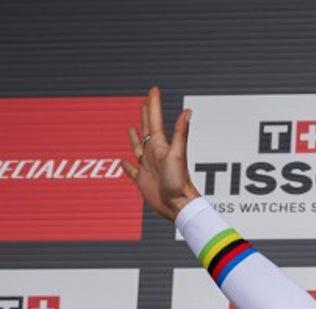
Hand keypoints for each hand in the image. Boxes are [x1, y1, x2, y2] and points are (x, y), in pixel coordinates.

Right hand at [120, 86, 199, 220]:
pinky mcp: (142, 180)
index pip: (155, 120)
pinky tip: (122, 161)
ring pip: (138, 147)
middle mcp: (153, 154)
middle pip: (147, 130)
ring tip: (131, 128)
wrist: (178, 206)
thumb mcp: (177, 154)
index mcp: (160, 146)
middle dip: (144, 115)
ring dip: (134, 137)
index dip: (153, 104)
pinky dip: (126, 165)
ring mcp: (148, 167)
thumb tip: (187, 111)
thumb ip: (180, 132)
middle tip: (144, 103)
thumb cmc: (179, 182)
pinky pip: (131, 170)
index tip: (153, 89)